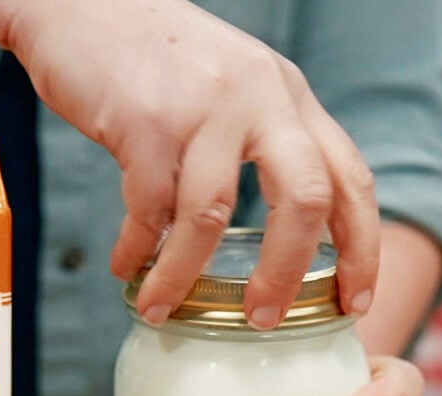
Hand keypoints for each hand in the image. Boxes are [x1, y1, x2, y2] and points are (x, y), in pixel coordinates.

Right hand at [6, 0, 378, 327]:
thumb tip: (281, 231)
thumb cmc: (154, 59)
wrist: (80, 3)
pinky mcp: (144, 118)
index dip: (362, 247)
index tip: (352, 301)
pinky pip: (148, 207)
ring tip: (163, 309)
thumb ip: (261, 139)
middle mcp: (258, 95)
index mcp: (288, 96)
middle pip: (303, 198)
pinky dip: (137, 248)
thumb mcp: (232, 85)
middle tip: (263, 319)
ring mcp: (203, 106)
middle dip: (286, 271)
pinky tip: (127, 266)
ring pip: (212, 215)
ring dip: (185, 275)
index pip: (350, 177)